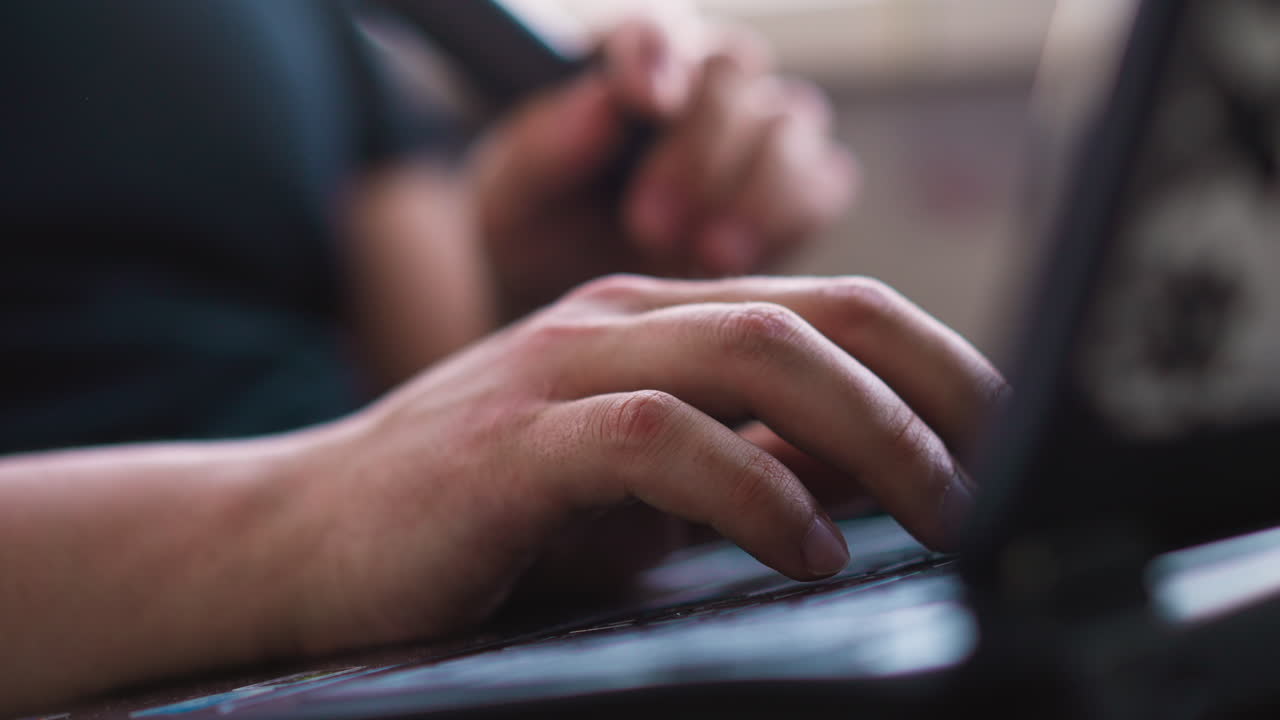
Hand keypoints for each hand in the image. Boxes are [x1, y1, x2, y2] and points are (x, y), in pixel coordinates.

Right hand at [286, 275, 1004, 653]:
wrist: (301, 537)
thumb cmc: (477, 513)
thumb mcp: (630, 485)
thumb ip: (734, 464)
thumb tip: (856, 476)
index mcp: (654, 315)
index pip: (831, 306)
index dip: (938, 362)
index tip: (1009, 437)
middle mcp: (618, 314)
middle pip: (819, 314)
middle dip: (935, 392)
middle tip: (1010, 476)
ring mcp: (562, 363)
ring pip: (755, 356)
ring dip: (871, 436)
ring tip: (941, 515)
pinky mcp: (515, 439)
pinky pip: (661, 439)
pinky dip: (751, 492)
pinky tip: (803, 550)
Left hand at [467, 12, 857, 318]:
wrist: (574, 307)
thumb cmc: (537, 232)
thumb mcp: (510, 197)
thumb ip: (545, 146)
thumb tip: (605, 104)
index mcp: (627, 60)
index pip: (656, 31)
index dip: (658, 59)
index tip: (645, 104)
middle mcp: (704, 83)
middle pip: (733, 76)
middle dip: (697, 152)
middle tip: (649, 224)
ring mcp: (760, 135)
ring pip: (791, 125)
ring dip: (755, 190)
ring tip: (706, 254)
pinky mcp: (800, 193)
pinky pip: (825, 185)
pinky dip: (793, 219)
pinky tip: (740, 262)